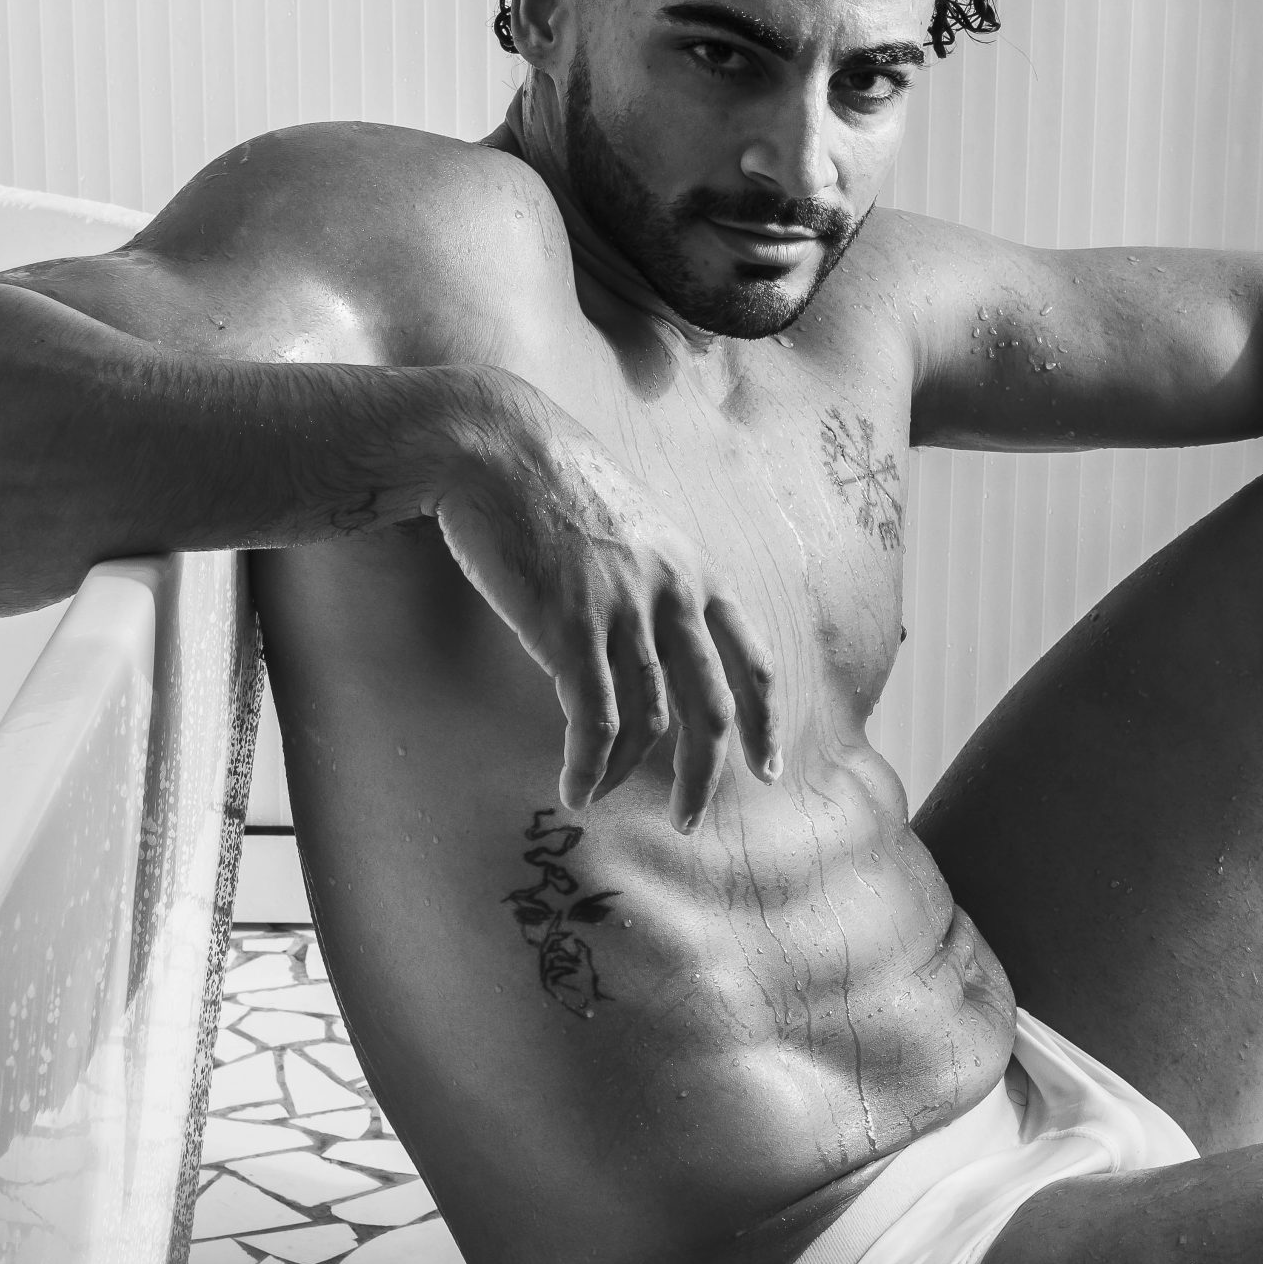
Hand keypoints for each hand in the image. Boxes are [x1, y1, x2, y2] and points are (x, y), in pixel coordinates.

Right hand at [428, 395, 777, 832]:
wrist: (494, 445)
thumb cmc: (551, 482)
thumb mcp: (631, 524)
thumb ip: (653, 578)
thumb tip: (651, 638)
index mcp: (697, 568)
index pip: (751, 658)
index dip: (765, 721)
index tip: (768, 767)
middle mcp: (674, 593)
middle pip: (710, 707)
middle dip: (704, 773)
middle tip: (688, 818)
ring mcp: (625, 612)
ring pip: (648, 723)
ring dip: (626, 774)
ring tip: (599, 796)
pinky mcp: (571, 629)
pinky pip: (594, 722)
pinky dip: (588, 766)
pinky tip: (574, 788)